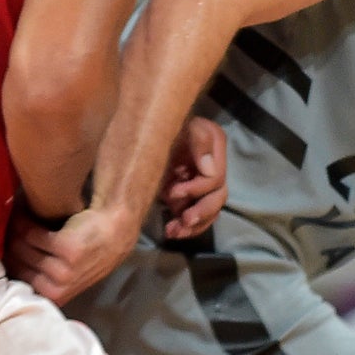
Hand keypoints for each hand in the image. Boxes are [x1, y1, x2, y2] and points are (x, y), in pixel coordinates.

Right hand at [6, 206, 138, 304]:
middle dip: (8, 245)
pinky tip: (24, 215)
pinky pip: (34, 235)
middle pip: (17, 264)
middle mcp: (58, 288)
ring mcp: (64, 270)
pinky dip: (26, 224)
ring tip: (13, 221)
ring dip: (15, 232)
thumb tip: (0, 267)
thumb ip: (38, 276)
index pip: (16, 280)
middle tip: (4, 230)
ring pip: (23, 249)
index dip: (6, 261)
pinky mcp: (67, 249)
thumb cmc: (87, 250)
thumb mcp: (64, 273)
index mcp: (53, 297)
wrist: (115, 230)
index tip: (0, 246)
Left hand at [160, 116, 226, 239]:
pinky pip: (196, 215)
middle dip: (200, 212)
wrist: (136, 126)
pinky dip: (186, 226)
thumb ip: (198, 142)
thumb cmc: (155, 123)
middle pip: (217, 197)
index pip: (215, 178)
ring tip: (173, 231)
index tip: (171, 192)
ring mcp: (201, 181)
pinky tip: (172, 230)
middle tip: (183, 220)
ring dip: (193, 225)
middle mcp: (213, 164)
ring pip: (209, 210)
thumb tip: (210, 171)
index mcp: (214, 145)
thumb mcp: (178, 126)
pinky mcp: (188, 194)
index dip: (196, 189)